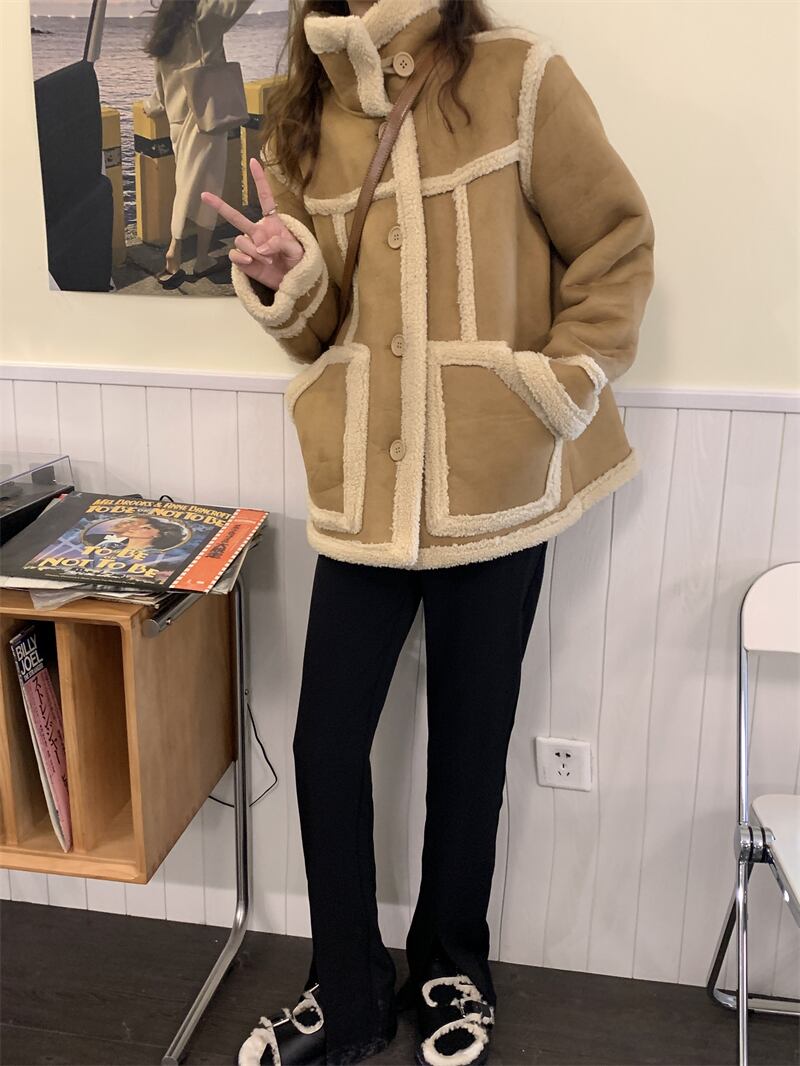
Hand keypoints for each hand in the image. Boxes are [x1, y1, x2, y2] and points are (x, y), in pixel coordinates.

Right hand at [200, 156, 304, 289]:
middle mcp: (257, 232)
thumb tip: (260, 247)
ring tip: (268, 260)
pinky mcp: (243, 261)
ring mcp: (249, 246)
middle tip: (204, 195)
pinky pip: (235, 255)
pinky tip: (252, 263)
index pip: (265, 199)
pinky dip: (243, 259)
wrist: (293, 283)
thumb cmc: (298, 263)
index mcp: (273, 224)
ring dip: (254, 251)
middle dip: (219, 205)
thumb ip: (280, 242)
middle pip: (236, 216)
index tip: (254, 161)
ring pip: (240, 240)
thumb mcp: (297, 249)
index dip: (260, 181)